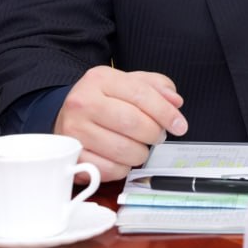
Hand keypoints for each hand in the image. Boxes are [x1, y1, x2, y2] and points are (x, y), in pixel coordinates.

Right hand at [54, 65, 187, 180]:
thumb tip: (175, 101)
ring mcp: (75, 130)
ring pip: (123, 149)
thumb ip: (156, 86)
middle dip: (154, 133)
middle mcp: (83, 102)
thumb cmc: (103, 100)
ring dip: (140, 153)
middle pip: (133, 123)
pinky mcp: (73, 155)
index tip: (180, 125)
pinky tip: (123, 158)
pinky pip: (110, 169)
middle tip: (158, 136)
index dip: (166, 112)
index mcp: (99, 79)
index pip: (141, 94)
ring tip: (140, 146)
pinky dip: (124, 168)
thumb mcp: (128, 83)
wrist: (68, 115)